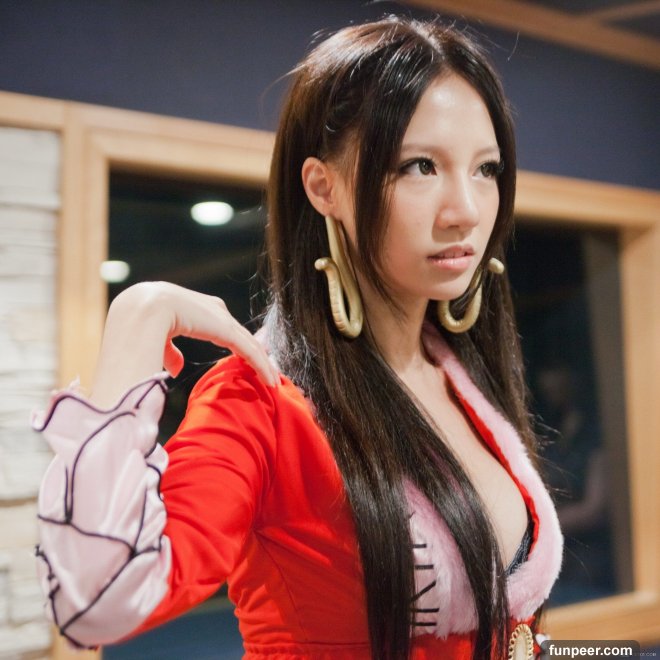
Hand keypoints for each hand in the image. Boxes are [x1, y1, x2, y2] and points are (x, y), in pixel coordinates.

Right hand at [91, 282, 277, 406]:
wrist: (140, 311)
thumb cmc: (138, 325)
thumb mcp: (156, 338)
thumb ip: (170, 350)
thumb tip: (178, 368)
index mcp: (193, 305)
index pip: (221, 325)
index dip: (235, 341)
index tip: (245, 357)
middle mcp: (210, 307)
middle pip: (238, 332)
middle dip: (253, 351)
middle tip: (268, 371)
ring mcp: (219, 317)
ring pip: (247, 342)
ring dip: (262, 363)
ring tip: (274, 381)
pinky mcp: (225, 329)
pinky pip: (247, 349)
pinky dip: (260, 365)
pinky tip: (270, 379)